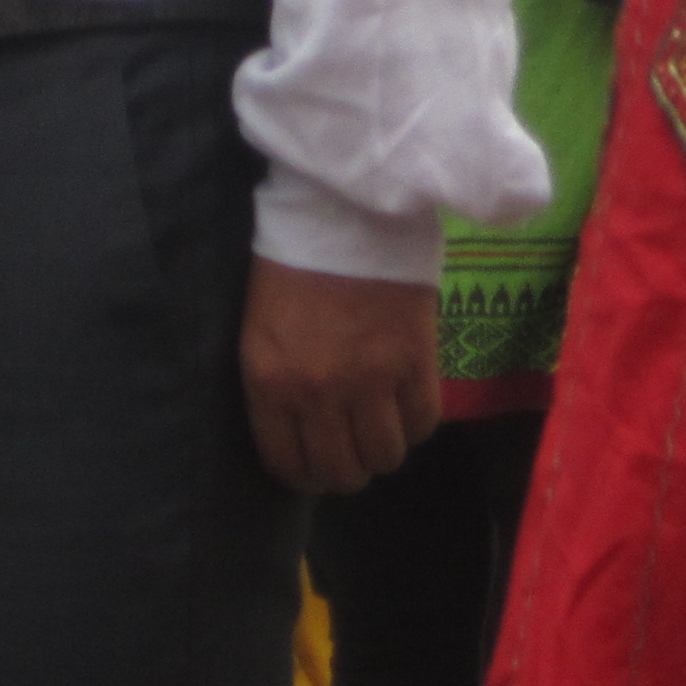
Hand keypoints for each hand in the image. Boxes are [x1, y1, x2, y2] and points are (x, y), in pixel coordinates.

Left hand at [240, 258, 440, 492]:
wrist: (343, 210)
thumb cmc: (293, 265)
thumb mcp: (262, 331)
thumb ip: (278, 387)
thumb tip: (303, 436)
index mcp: (269, 382)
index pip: (288, 464)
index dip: (305, 476)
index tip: (315, 467)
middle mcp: (318, 392)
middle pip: (342, 472)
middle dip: (346, 471)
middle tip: (351, 450)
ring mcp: (370, 380)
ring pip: (385, 457)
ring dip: (383, 449)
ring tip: (380, 425)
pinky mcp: (415, 361)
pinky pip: (423, 423)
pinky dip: (416, 422)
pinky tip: (406, 403)